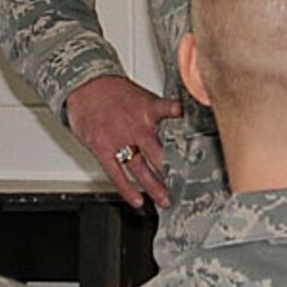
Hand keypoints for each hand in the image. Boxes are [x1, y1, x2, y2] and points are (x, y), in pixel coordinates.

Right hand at [64, 74, 182, 210]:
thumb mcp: (143, 96)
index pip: (173, 116)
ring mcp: (118, 138)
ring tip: (165, 201)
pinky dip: (127, 189)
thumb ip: (161, 113)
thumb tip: (184, 124)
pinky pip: (116, 173)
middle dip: (173, 171)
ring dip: (154, 187)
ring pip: (140, 168)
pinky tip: (137, 200)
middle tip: (185, 186)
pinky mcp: (102, 148)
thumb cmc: (114, 92)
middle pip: (159, 152)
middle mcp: (136, 125)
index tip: (202, 138)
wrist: (85, 86)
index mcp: (149, 108)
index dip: (188, 128)